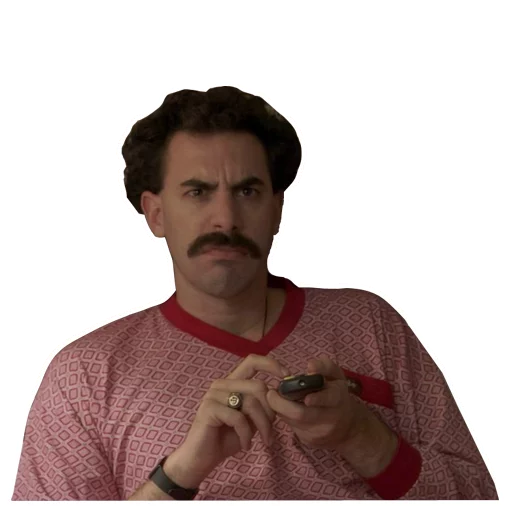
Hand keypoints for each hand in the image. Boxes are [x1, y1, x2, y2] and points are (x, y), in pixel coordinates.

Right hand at [163, 354, 288, 488]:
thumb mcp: (251, 420)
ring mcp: (214, 394)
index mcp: (232, 382)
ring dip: (263, 426)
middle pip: (258, 386)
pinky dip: (247, 435)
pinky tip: (246, 445)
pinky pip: (238, 418)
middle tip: (271, 434)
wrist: (201, 459)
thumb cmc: (226, 438)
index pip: (252, 361)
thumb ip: (262, 406)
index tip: (287, 378)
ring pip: (251, 403)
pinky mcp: (209, 408)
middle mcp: (222, 384)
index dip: (272, 365)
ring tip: (263, 441)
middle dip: (271, 412)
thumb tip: (282, 395)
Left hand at [266, 354, 366, 450]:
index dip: (317, 398)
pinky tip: (285, 409)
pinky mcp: (309, 441)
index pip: (328, 399)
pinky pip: (292, 428)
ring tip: (276, 398)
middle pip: (302, 414)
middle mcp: (329, 418)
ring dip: (280, 408)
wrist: (347, 428)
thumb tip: (310, 366)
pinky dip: (285, 416)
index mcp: (337, 398)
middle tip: (271, 392)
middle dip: (282, 403)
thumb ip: (325, 366)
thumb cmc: (337, 394)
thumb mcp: (336, 376)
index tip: (305, 397)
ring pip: (292, 421)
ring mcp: (319, 432)